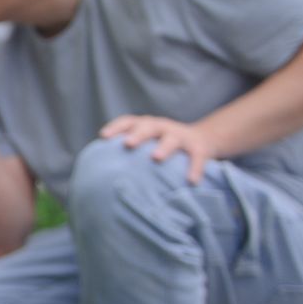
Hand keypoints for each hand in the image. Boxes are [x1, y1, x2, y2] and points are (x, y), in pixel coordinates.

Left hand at [99, 115, 219, 183]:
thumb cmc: (163, 145)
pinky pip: (197, 158)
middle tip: (128, 144)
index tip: (104, 137)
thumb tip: (100, 173)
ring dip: (163, 147)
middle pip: (148, 127)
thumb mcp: (148, 142)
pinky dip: (195, 168)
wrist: (202, 139)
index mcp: (146, 126)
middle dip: (138, 134)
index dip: (116, 127)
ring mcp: (181, 136)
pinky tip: (191, 181)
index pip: (129, 122)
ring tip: (156, 158)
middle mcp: (162, 127)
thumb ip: (130, 151)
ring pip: (172, 139)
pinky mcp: (199, 148)